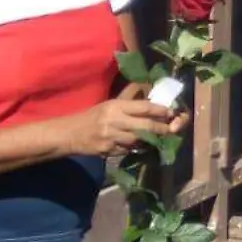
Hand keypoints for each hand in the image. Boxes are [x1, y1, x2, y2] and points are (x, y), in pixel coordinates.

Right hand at [62, 96, 180, 156]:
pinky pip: (128, 150)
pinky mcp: (108, 151)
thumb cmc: (93, 116)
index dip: (160, 110)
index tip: (171, 112)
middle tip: (171, 129)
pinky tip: (140, 145)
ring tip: (157, 137)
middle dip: (161, 128)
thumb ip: (129, 100)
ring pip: (138, 140)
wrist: (70, 134)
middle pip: (145, 126)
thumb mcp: (110, 104)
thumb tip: (149, 90)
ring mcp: (111, 138)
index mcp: (116, 106)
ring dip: (150, 139)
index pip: (144, 107)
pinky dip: (136, 148)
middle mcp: (114, 121)